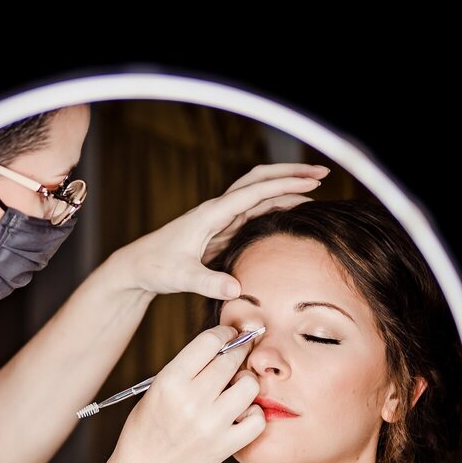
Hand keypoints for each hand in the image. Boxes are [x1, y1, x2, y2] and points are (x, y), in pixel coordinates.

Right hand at [111, 326, 264, 462]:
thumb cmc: (149, 425)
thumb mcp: (157, 388)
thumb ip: (188, 368)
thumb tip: (225, 344)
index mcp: (170, 381)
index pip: (209, 342)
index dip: (224, 333)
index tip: (230, 335)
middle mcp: (191, 400)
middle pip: (231, 359)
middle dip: (240, 350)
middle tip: (241, 351)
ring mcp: (211, 424)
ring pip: (249, 385)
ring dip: (246, 381)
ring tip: (237, 386)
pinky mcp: (225, 445)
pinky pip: (257, 419)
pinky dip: (253, 412)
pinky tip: (242, 412)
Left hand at [123, 164, 327, 298]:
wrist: (138, 267)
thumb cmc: (156, 267)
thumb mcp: (181, 277)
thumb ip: (207, 282)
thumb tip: (236, 290)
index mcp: (211, 214)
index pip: (253, 192)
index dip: (283, 186)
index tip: (312, 183)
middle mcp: (218, 210)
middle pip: (259, 180)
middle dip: (290, 173)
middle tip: (322, 172)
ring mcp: (221, 218)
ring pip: (259, 193)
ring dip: (286, 187)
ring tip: (316, 185)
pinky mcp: (223, 229)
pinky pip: (255, 210)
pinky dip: (276, 204)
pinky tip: (293, 208)